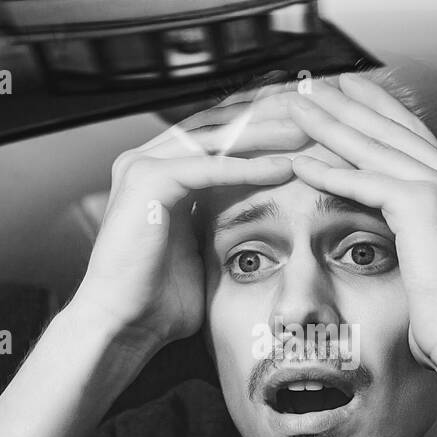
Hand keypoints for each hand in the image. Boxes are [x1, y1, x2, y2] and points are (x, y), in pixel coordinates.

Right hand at [72, 91, 306, 357]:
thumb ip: (223, 221)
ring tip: (308, 133)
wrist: (122, 325)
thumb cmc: (159, 300)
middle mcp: (147, 158)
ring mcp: (143, 164)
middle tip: (313, 111)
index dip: (262, 123)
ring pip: (217, 138)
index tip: (306, 123)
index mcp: (159, 170)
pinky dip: (249, 166)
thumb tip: (265, 220)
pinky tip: (286, 166)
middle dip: (268, 115)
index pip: (217, 132)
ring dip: (266, 133)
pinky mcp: (148, 180)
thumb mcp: (201, 249)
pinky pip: (210, 167)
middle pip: (218, 123)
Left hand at [284, 74, 436, 379]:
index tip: (349, 91)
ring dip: (330, 125)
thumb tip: (396, 231)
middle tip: (312, 85)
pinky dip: (329, 172)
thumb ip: (420, 233)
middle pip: (391, 129)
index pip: (413, 134)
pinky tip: (299, 163)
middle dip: (348, 104)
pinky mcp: (424, 205)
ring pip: (374, 146)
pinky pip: (365, 180)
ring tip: (295, 109)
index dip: (378, 109)